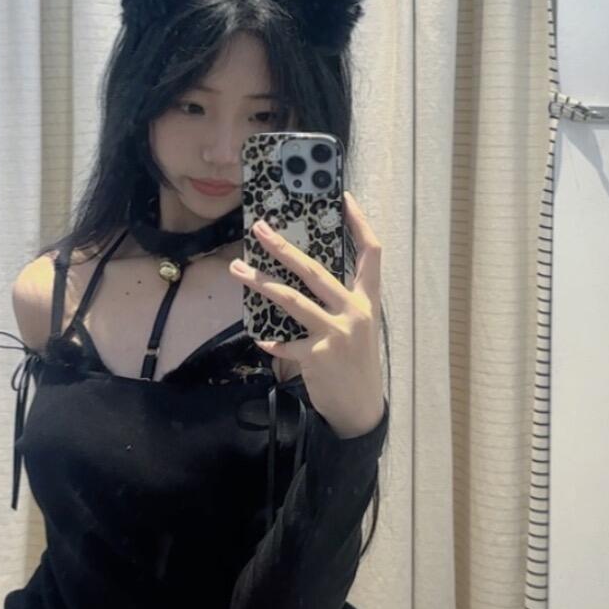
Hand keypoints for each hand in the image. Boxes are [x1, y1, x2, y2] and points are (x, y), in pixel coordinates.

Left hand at [229, 189, 383, 438]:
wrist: (361, 409)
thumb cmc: (355, 362)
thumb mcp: (358, 327)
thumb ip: (340, 302)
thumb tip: (303, 275)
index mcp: (367, 301)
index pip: (372, 254)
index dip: (360, 224)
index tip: (345, 199)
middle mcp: (354, 312)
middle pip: (315, 271)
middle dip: (283, 248)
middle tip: (259, 229)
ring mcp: (336, 334)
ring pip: (291, 300)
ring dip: (260, 283)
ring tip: (236, 269)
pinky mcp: (317, 357)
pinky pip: (285, 343)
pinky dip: (271, 341)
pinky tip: (261, 339)